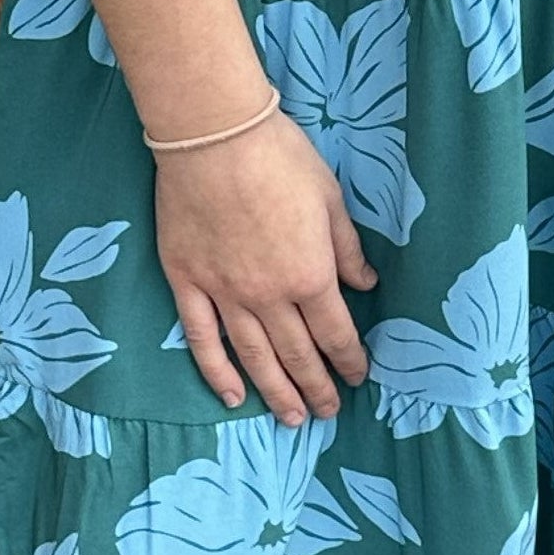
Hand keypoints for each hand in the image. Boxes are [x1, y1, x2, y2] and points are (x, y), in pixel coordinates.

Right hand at [154, 110, 376, 425]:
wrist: (213, 135)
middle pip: (297, 355)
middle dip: (316, 388)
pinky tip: (232, 396)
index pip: (336, 333)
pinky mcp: (187, 282)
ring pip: (253, 357)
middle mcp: (268, 296)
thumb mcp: (330, 198)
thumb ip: (347, 249)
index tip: (358, 377)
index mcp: (310, 275)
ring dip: (275, 391)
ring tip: (290, 419)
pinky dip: (216, 372)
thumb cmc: (280, 158)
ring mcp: (224, 293)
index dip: (349, 361)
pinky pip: (202, 338)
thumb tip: (366, 284)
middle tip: (326, 413)